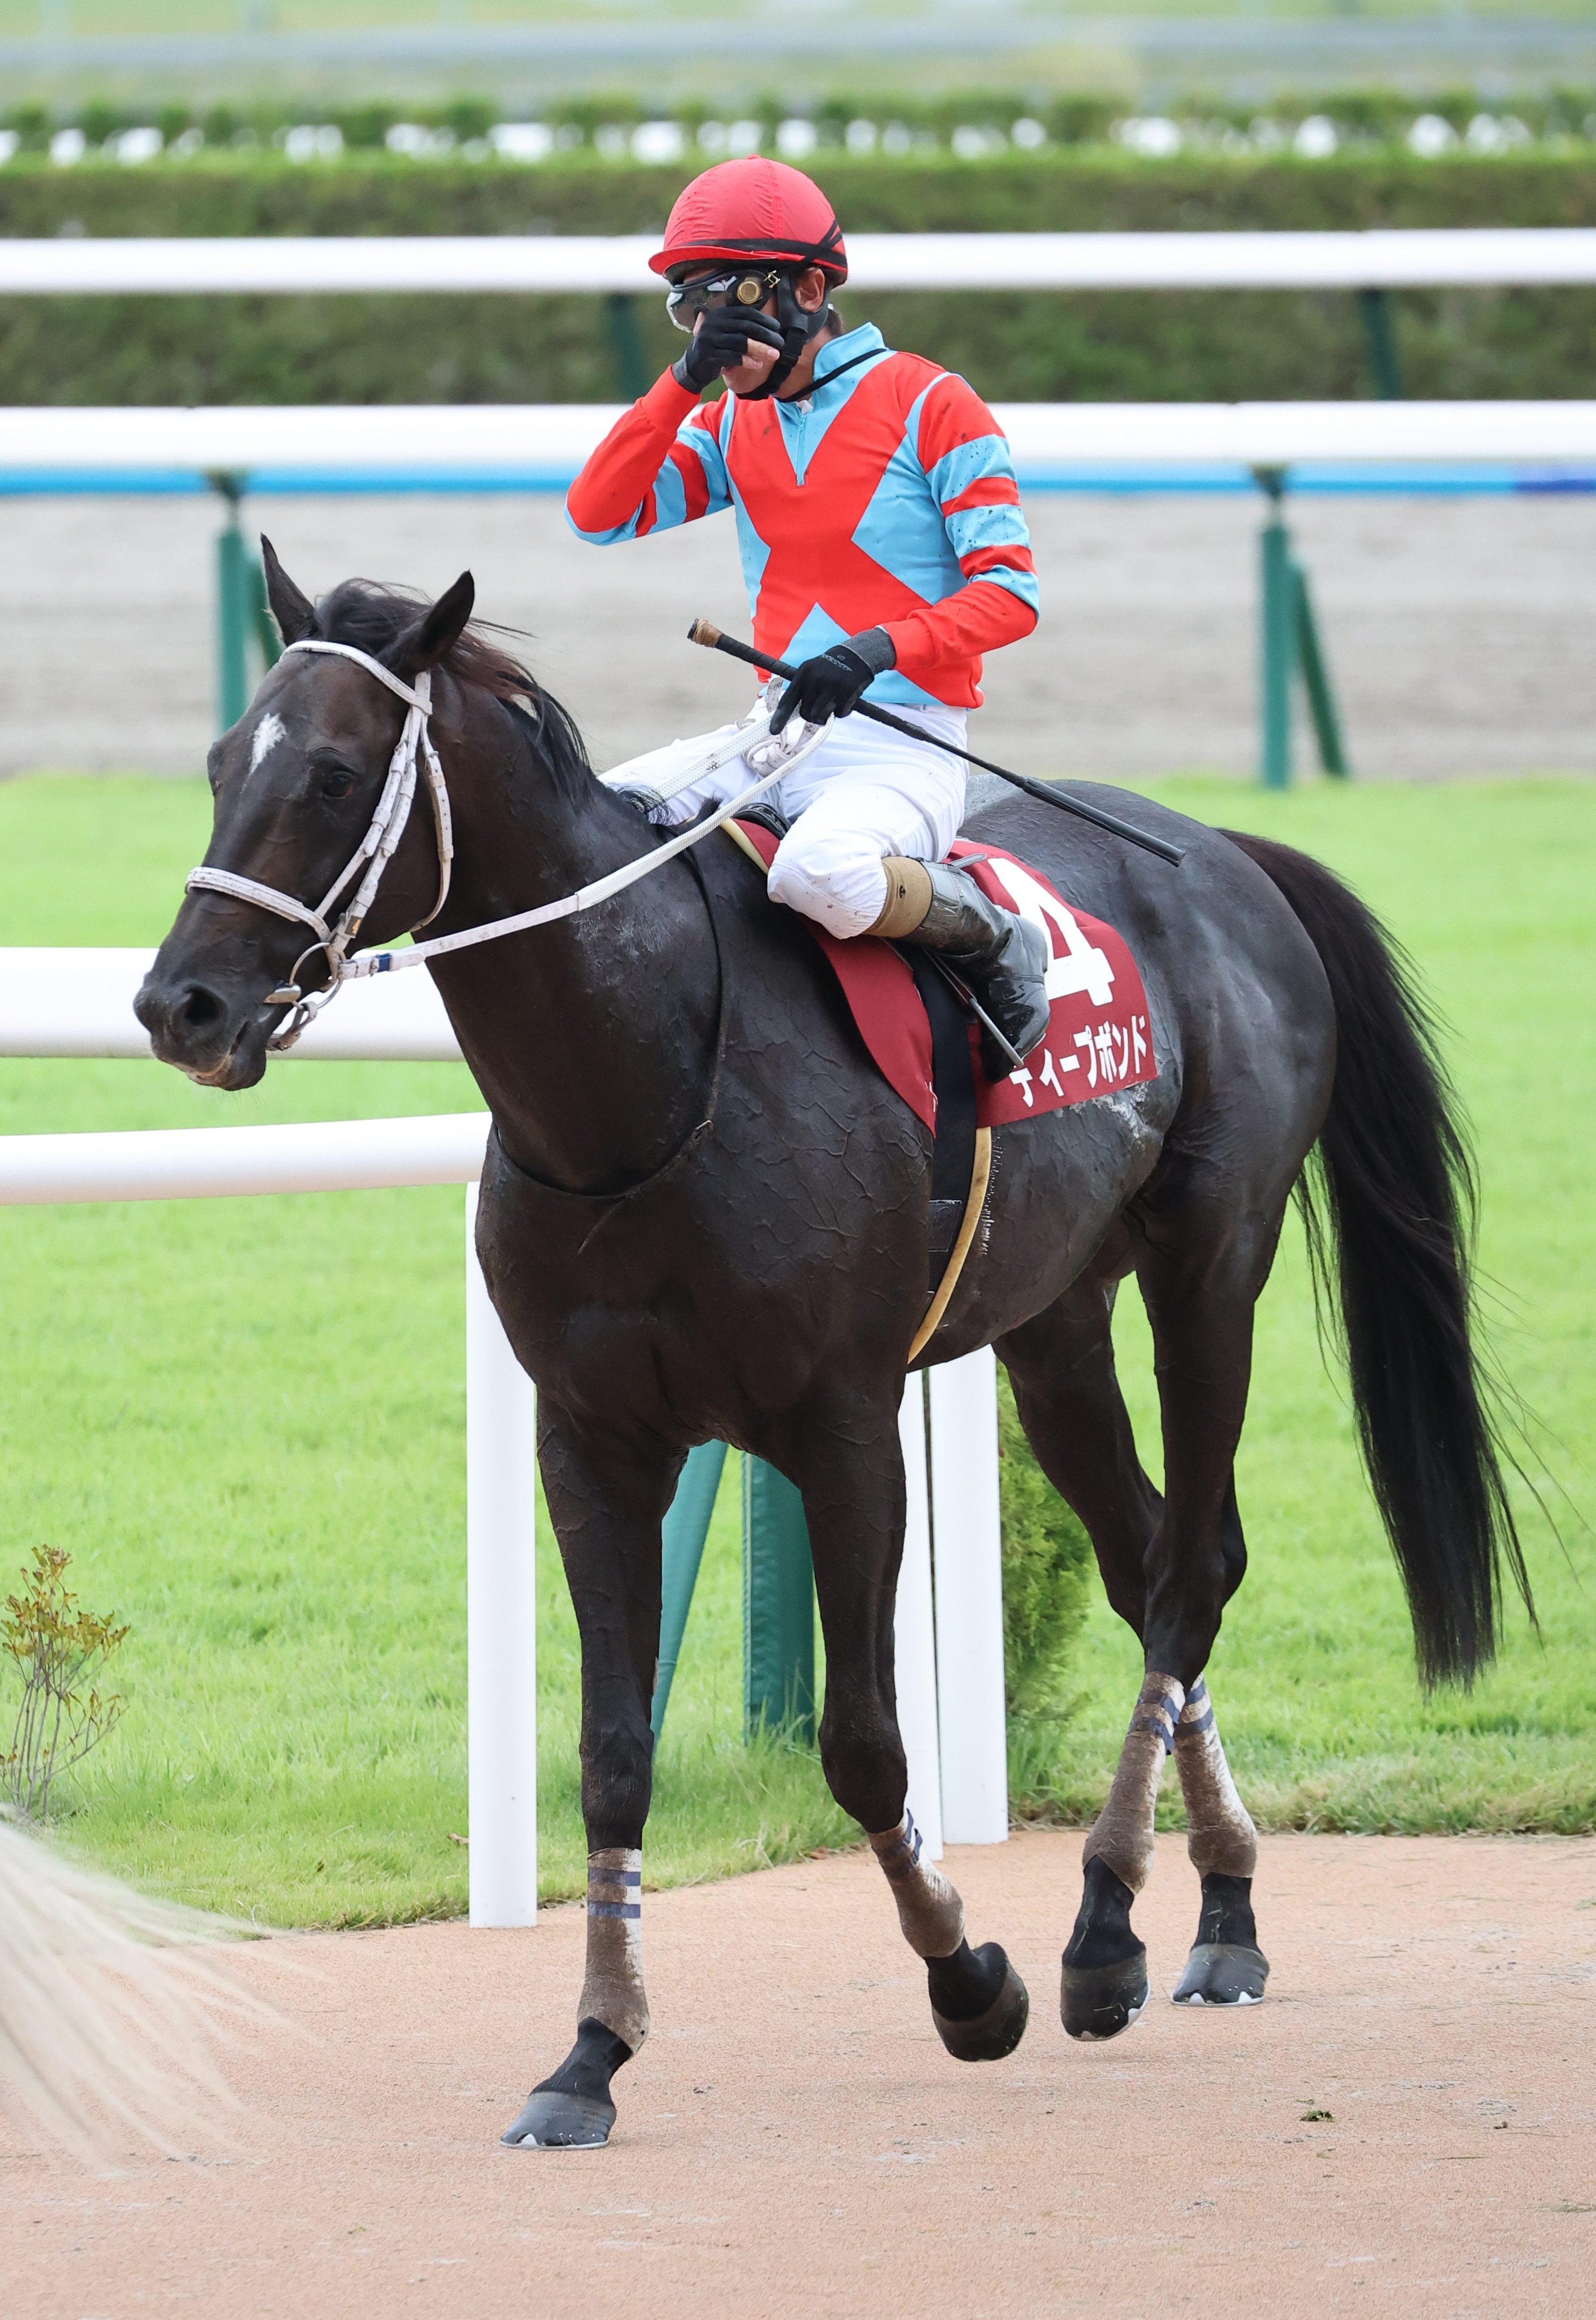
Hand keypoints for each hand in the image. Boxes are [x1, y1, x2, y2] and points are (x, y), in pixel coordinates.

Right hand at [673, 304, 785, 392]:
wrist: (693, 365)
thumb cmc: (716, 348)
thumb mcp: (726, 333)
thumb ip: (742, 328)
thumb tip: (770, 330)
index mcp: (720, 314)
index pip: (746, 313)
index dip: (764, 320)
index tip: (777, 328)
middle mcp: (714, 323)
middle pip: (746, 327)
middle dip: (766, 335)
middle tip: (780, 344)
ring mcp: (710, 338)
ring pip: (740, 342)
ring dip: (760, 349)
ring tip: (774, 355)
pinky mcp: (709, 355)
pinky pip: (732, 357)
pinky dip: (747, 360)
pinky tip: (758, 364)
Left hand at [769, 629, 895, 733]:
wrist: (856, 655)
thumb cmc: (830, 668)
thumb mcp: (811, 671)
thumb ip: (802, 690)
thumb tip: (794, 714)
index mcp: (803, 674)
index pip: (788, 700)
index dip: (780, 717)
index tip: (773, 731)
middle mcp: (815, 680)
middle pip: (806, 714)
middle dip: (812, 716)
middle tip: (821, 706)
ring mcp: (831, 686)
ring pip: (821, 717)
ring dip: (826, 716)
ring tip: (832, 705)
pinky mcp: (846, 693)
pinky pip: (840, 715)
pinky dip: (843, 711)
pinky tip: (845, 698)